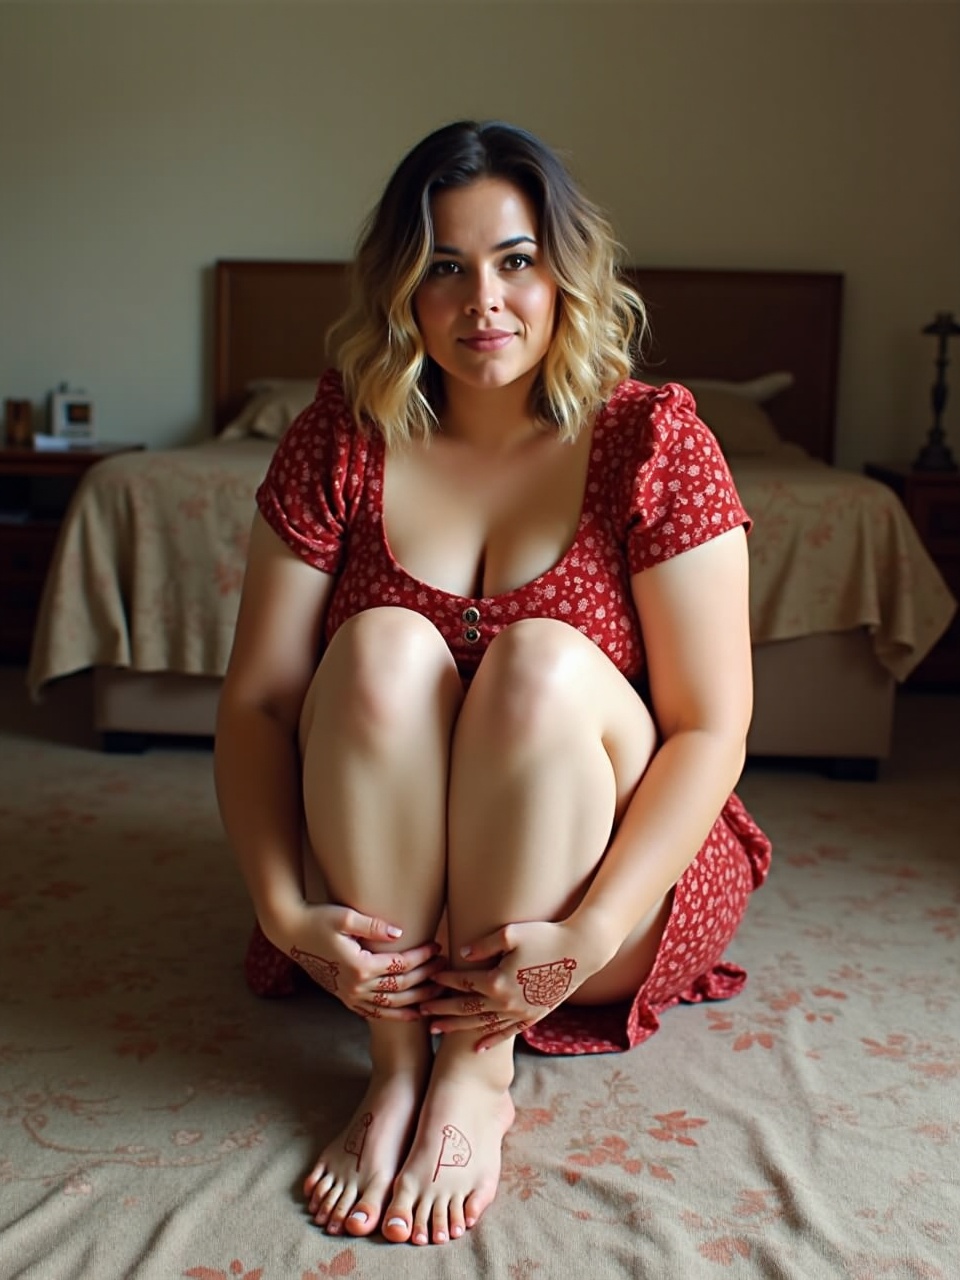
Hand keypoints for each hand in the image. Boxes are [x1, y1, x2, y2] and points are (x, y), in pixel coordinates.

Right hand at [266, 902, 445, 1021]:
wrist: (291, 932)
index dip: (421, 956)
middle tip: (443, 965)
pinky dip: (395, 1015)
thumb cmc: (318, 919)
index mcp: (358, 965)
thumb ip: (374, 926)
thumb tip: (400, 934)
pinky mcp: (344, 997)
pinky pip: (374, 1013)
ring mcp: (349, 995)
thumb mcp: (345, 916)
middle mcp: (355, 985)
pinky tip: (412, 1013)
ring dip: (416, 999)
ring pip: (390, 1005)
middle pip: (400, 987)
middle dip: (425, 977)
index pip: (400, 965)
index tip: (436, 946)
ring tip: (437, 990)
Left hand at [423, 919, 603, 1051]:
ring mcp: (520, 1013)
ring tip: (436, 1031)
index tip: (431, 976)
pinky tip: (477, 1047)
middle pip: (465, 1009)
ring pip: (481, 1025)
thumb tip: (463, 953)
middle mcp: (506, 1003)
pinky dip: (490, 1041)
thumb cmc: (545, 936)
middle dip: (441, 1010)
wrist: (581, 951)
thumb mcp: (511, 933)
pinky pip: (507, 1034)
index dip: (445, 980)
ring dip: (457, 1028)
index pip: (463, 983)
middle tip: (421, 1012)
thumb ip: (483, 944)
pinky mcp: (533, 1017)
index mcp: (497, 981)